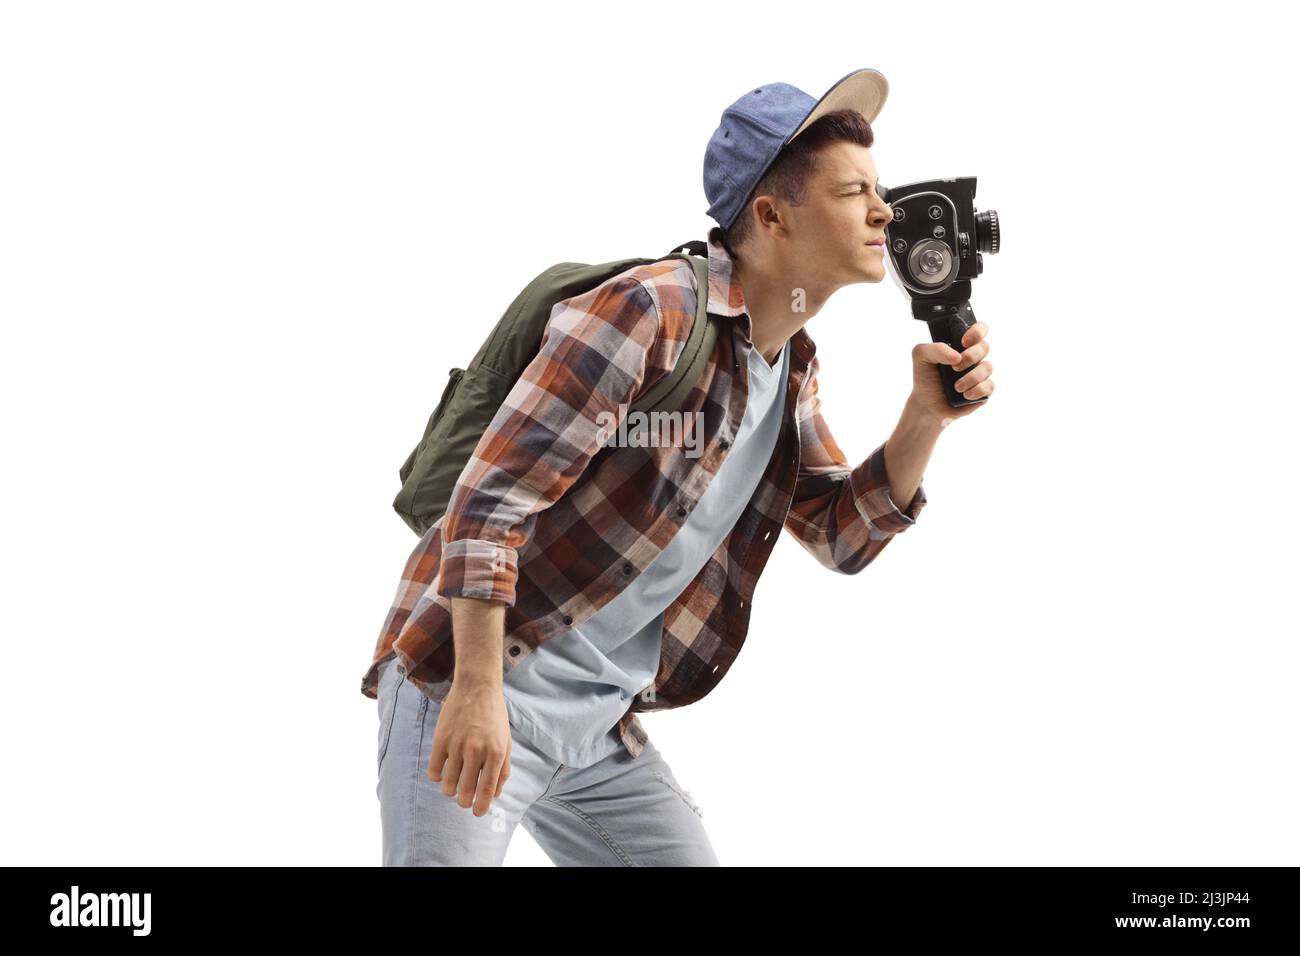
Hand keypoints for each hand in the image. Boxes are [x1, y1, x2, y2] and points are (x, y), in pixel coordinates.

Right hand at [427, 682, 511, 816]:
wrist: (477, 688)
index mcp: (495, 753)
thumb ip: (503, 770)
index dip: (481, 807)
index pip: (486, 790)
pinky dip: (437, 776)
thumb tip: (495, 794)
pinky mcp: (440, 739)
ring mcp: (456, 745)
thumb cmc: (494, 717)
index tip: (477, 813)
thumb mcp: (507, 742)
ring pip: (448, 785)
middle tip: (464, 799)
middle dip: (464, 801)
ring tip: (454, 784)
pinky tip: (443, 771)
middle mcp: (476, 751)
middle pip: (464, 792)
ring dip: (450, 790)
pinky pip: (434, 771)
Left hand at [909, 320, 993, 425]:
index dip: (977, 331)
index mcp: (961, 344)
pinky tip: (965, 394)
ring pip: (988, 367)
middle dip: (971, 356)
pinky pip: (990, 386)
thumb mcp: (920, 356)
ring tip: (956, 387)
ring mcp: (979, 373)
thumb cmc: (925, 377)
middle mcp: (973, 357)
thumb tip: (956, 356)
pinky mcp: (983, 390)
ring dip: (972, 377)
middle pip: (985, 347)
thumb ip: (934, 348)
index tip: (964, 342)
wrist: (926, 403)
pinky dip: (978, 390)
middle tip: (954, 368)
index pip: (979, 329)